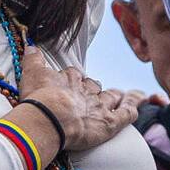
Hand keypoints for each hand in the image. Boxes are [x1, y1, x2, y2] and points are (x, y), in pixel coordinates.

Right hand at [17, 48, 141, 154]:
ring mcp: (100, 106)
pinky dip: (133, 107)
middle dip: (94, 89)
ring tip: (120, 95)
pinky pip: (126, 114)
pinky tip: (139, 103)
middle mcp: (87, 91)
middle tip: (95, 93)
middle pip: (94, 86)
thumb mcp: (31, 74)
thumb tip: (31, 46)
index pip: (74, 76)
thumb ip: (32, 60)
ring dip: (115, 96)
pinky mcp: (110, 122)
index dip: (73, 79)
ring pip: (112, 97)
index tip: (72, 81)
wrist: (49, 118)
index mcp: (70, 80)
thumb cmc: (39, 98)